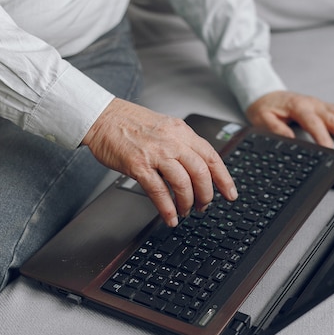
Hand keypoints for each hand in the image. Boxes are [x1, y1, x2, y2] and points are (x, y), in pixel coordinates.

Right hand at [83, 99, 237, 226]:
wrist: (103, 117)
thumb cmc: (131, 124)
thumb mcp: (166, 127)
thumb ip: (183, 145)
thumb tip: (200, 168)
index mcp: (182, 132)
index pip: (211, 157)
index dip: (224, 178)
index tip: (230, 194)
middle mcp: (172, 141)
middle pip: (201, 172)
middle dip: (206, 195)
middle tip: (203, 206)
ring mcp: (155, 153)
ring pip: (183, 183)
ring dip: (187, 203)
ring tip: (185, 211)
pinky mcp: (138, 165)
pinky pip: (159, 191)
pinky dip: (167, 208)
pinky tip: (170, 217)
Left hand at [245, 91, 333, 149]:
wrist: (264, 94)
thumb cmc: (265, 107)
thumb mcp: (263, 119)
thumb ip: (276, 128)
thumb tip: (290, 138)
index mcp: (298, 107)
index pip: (314, 123)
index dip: (322, 136)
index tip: (329, 148)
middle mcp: (312, 104)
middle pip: (333, 119)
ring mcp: (318, 103)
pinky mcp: (321, 104)